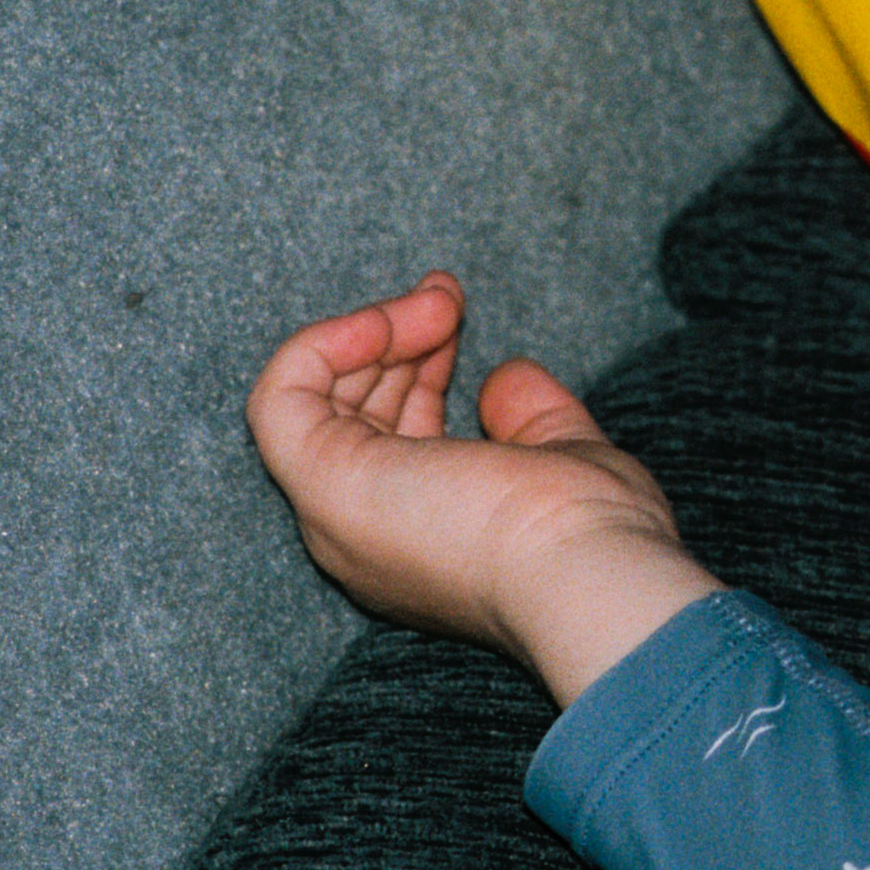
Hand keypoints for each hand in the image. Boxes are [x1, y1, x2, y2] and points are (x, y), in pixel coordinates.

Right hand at [248, 275, 720, 703]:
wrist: (585, 574)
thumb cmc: (587, 532)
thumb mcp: (566, 458)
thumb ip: (531, 419)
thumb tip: (504, 377)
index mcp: (420, 537)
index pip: (394, 435)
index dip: (418, 368)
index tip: (460, 317)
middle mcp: (366, 534)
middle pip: (351, 414)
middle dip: (394, 340)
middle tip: (447, 296)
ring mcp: (337, 514)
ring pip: (313, 400)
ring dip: (374, 331)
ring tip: (438, 300)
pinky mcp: (324, 484)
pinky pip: (282, 396)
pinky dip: (323, 343)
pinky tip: (386, 319)